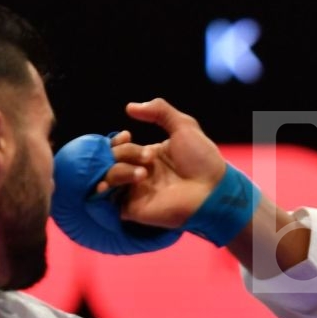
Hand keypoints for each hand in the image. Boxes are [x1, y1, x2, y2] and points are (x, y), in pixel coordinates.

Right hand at [100, 99, 227, 229]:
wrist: (212, 191)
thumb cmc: (203, 160)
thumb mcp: (184, 125)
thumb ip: (160, 110)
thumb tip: (129, 107)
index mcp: (147, 156)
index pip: (118, 147)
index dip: (117, 141)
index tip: (128, 136)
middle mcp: (138, 174)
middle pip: (111, 158)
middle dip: (124, 153)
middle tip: (148, 158)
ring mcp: (135, 193)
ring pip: (107, 177)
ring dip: (119, 170)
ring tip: (143, 174)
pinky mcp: (133, 210)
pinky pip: (106, 202)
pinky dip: (104, 191)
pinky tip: (110, 184)